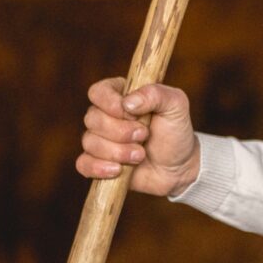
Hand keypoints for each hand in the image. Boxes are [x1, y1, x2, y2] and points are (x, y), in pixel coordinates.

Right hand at [77, 79, 200, 196]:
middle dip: (120, 132)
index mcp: (120, 95)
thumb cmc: (176, 132)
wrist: (179, 167)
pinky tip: (118, 170)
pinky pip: (83, 164)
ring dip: (117, 151)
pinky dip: (98, 168)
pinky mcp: (99, 163)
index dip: (110, 104)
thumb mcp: (175, 105)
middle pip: (92, 119)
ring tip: (140, 155)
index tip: (132, 113)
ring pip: (89, 142)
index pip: (98, 92)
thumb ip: (155, 94)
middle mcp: (105, 115)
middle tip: (144, 136)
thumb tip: (128, 103)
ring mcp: (100, 140)